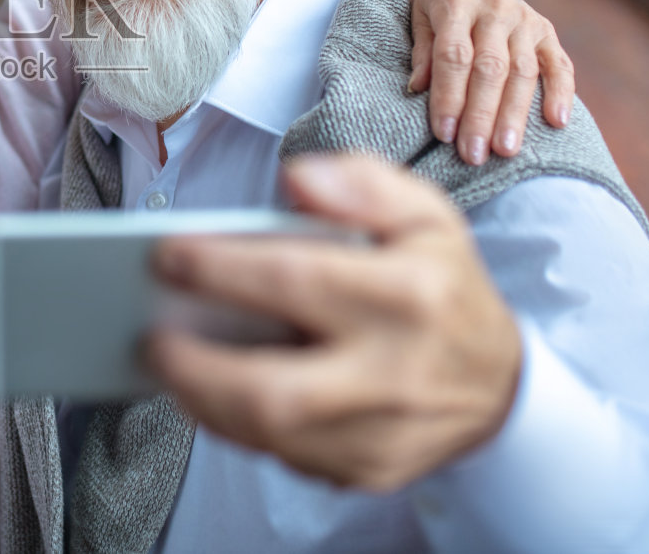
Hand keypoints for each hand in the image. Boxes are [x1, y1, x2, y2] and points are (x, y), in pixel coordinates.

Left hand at [146, 156, 522, 491]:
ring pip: (273, 435)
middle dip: (196, 368)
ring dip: (204, 400)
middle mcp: (398, 372)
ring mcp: (384, 433)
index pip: (297, 280)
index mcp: (410, 294)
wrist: (498, 382)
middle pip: (277, 391)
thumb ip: (362, 182)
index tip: (164, 255)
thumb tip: (294, 179)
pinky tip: (208, 391)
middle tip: (150, 337)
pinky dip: (236, 425)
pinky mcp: (369, 470)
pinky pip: (284, 456)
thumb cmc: (441, 286)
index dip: (220, 268)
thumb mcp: (424, 214)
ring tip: (165, 362)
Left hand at [409, 0, 573, 163]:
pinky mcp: (546, 30)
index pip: (454, 56)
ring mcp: (524, 20)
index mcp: (456, 3)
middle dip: (481, 115)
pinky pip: (559, 63)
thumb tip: (418, 90)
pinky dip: (561, 92)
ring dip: (514, 114)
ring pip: (523, 72)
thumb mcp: (419, 15)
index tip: (444, 133)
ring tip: (506, 151)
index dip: (449, 96)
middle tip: (473, 154)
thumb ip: (422, 51)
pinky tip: (558, 122)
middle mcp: (495, 10)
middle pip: (491, 69)